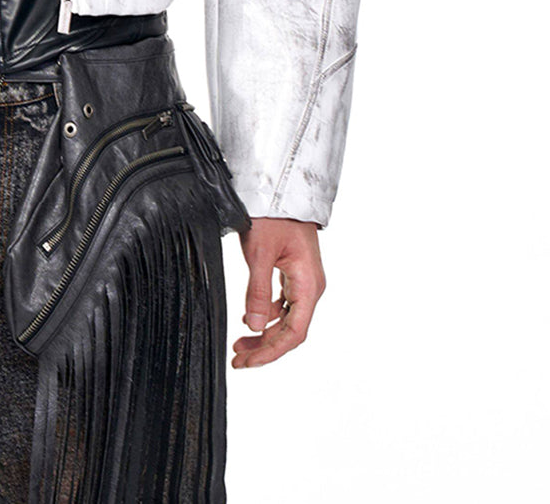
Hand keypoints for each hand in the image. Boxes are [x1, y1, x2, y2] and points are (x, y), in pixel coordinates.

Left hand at [231, 216, 325, 368]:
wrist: (281, 188)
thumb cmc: (274, 215)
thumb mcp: (260, 253)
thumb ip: (256, 291)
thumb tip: (252, 327)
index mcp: (309, 285)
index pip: (294, 333)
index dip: (271, 352)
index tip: (248, 362)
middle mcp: (311, 286)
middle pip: (291, 330)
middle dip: (265, 347)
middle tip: (239, 359)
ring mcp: (304, 280)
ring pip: (286, 318)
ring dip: (264, 333)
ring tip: (240, 343)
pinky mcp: (294, 273)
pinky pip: (283, 303)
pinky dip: (267, 315)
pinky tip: (250, 318)